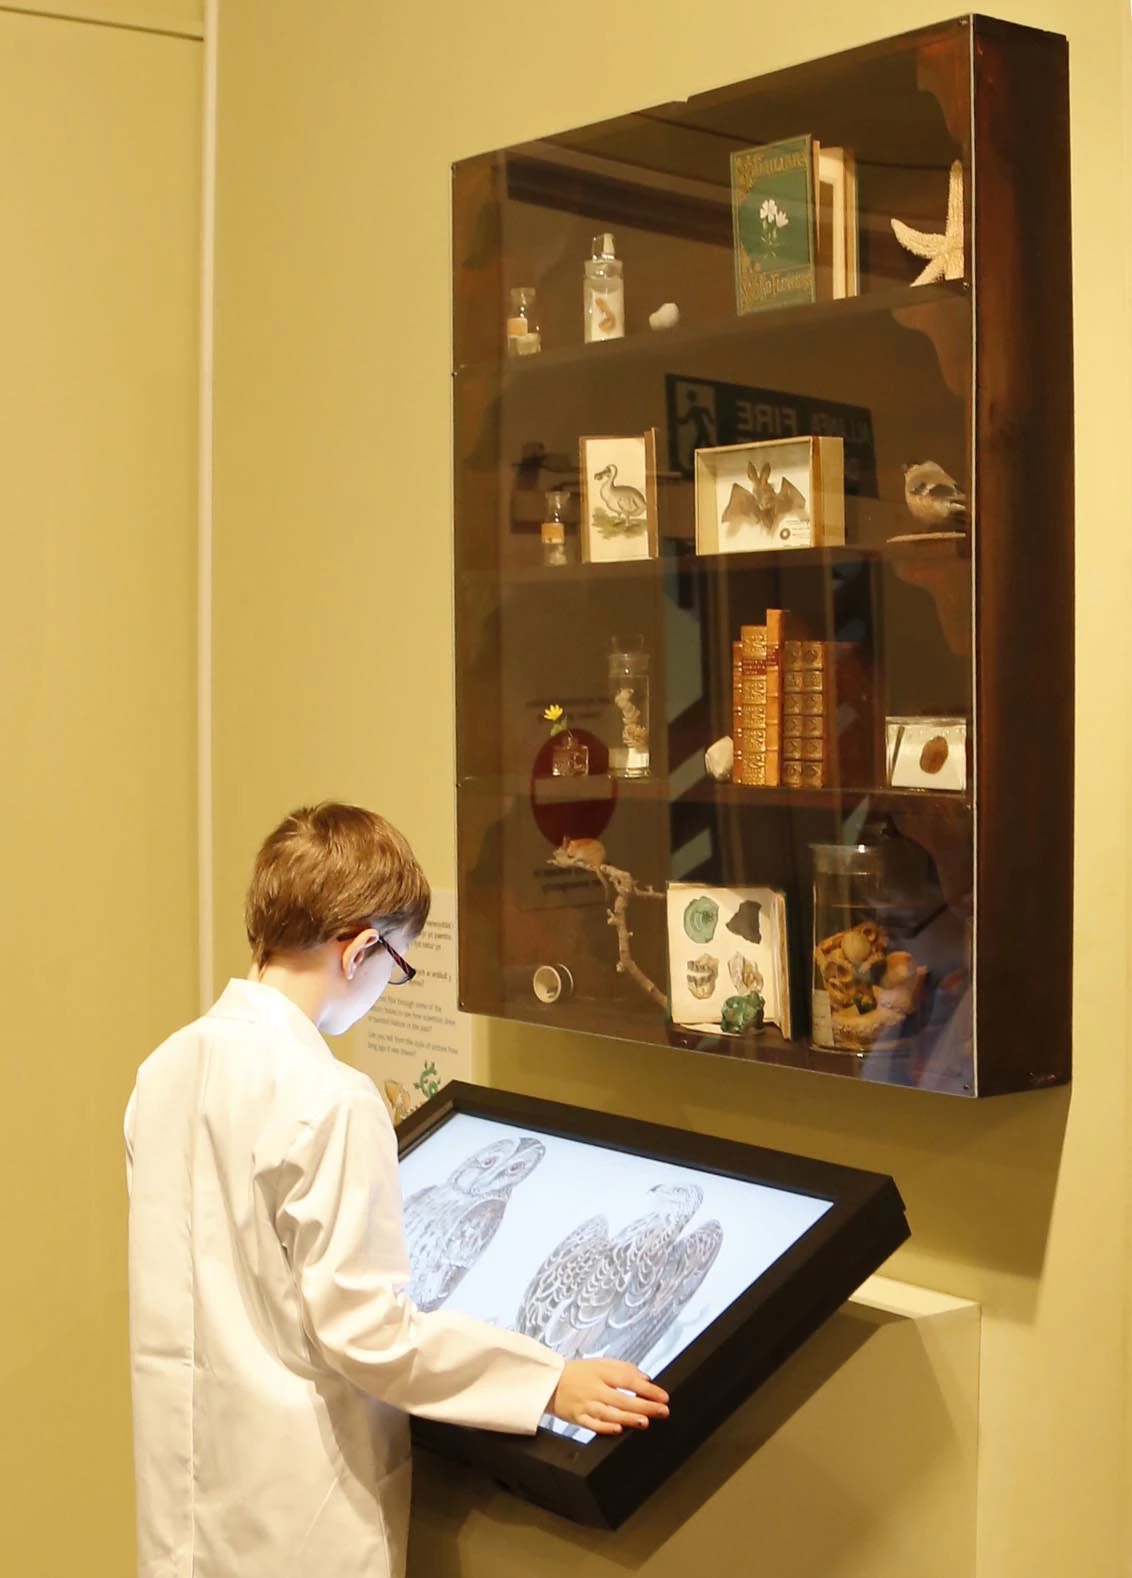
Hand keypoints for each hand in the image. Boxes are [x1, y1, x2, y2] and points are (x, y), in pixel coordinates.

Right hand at [548, 1359, 668, 1435]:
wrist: (549, 1381)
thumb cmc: (579, 1373)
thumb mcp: (601, 1363)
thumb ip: (624, 1369)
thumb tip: (647, 1378)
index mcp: (601, 1371)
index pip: (627, 1379)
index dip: (647, 1388)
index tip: (664, 1397)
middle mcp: (594, 1388)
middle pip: (621, 1398)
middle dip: (644, 1406)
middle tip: (663, 1411)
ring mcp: (585, 1404)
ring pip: (609, 1413)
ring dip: (628, 1418)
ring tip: (645, 1422)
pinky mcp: (577, 1418)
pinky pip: (591, 1424)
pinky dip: (604, 1427)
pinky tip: (618, 1429)